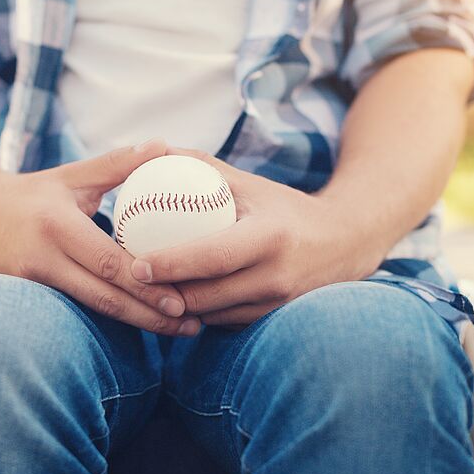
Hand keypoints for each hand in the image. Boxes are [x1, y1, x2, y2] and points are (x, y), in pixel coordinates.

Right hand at [0, 139, 200, 335]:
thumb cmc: (30, 194)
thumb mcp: (70, 176)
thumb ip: (116, 164)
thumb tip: (163, 146)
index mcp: (57, 226)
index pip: (110, 263)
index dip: (147, 285)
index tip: (184, 298)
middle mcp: (41, 259)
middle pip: (104, 297)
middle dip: (150, 315)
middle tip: (192, 325)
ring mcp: (30, 283)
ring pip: (92, 310)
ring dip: (137, 323)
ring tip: (178, 331)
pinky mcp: (24, 297)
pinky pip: (75, 311)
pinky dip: (111, 321)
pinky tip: (143, 325)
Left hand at [128, 148, 383, 327]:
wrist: (344, 244)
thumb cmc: (285, 208)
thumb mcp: (250, 183)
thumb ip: (202, 168)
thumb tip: (151, 150)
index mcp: (269, 237)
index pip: (212, 257)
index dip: (171, 264)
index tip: (136, 263)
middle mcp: (275, 276)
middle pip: (205, 296)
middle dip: (163, 293)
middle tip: (129, 279)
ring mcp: (276, 304)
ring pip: (211, 315)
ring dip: (178, 307)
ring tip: (146, 291)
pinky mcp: (272, 320)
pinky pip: (224, 323)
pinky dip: (200, 313)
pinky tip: (177, 298)